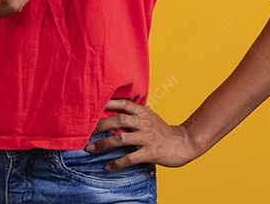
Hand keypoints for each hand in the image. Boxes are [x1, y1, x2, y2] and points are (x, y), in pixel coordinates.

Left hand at [86, 99, 200, 168]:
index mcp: (143, 112)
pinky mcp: (150, 152)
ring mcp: (147, 137)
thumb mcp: (149, 116)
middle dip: (100, 125)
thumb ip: (133, 113)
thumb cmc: (162, 131)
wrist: (183, 143)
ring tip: (90, 148)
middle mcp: (144, 122)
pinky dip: (117, 163)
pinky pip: (130, 158)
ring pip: (121, 138)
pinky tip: (107, 167)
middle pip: (118, 120)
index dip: (107, 103)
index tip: (91, 105)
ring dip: (103, 144)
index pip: (123, 103)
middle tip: (85, 131)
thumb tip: (113, 109)